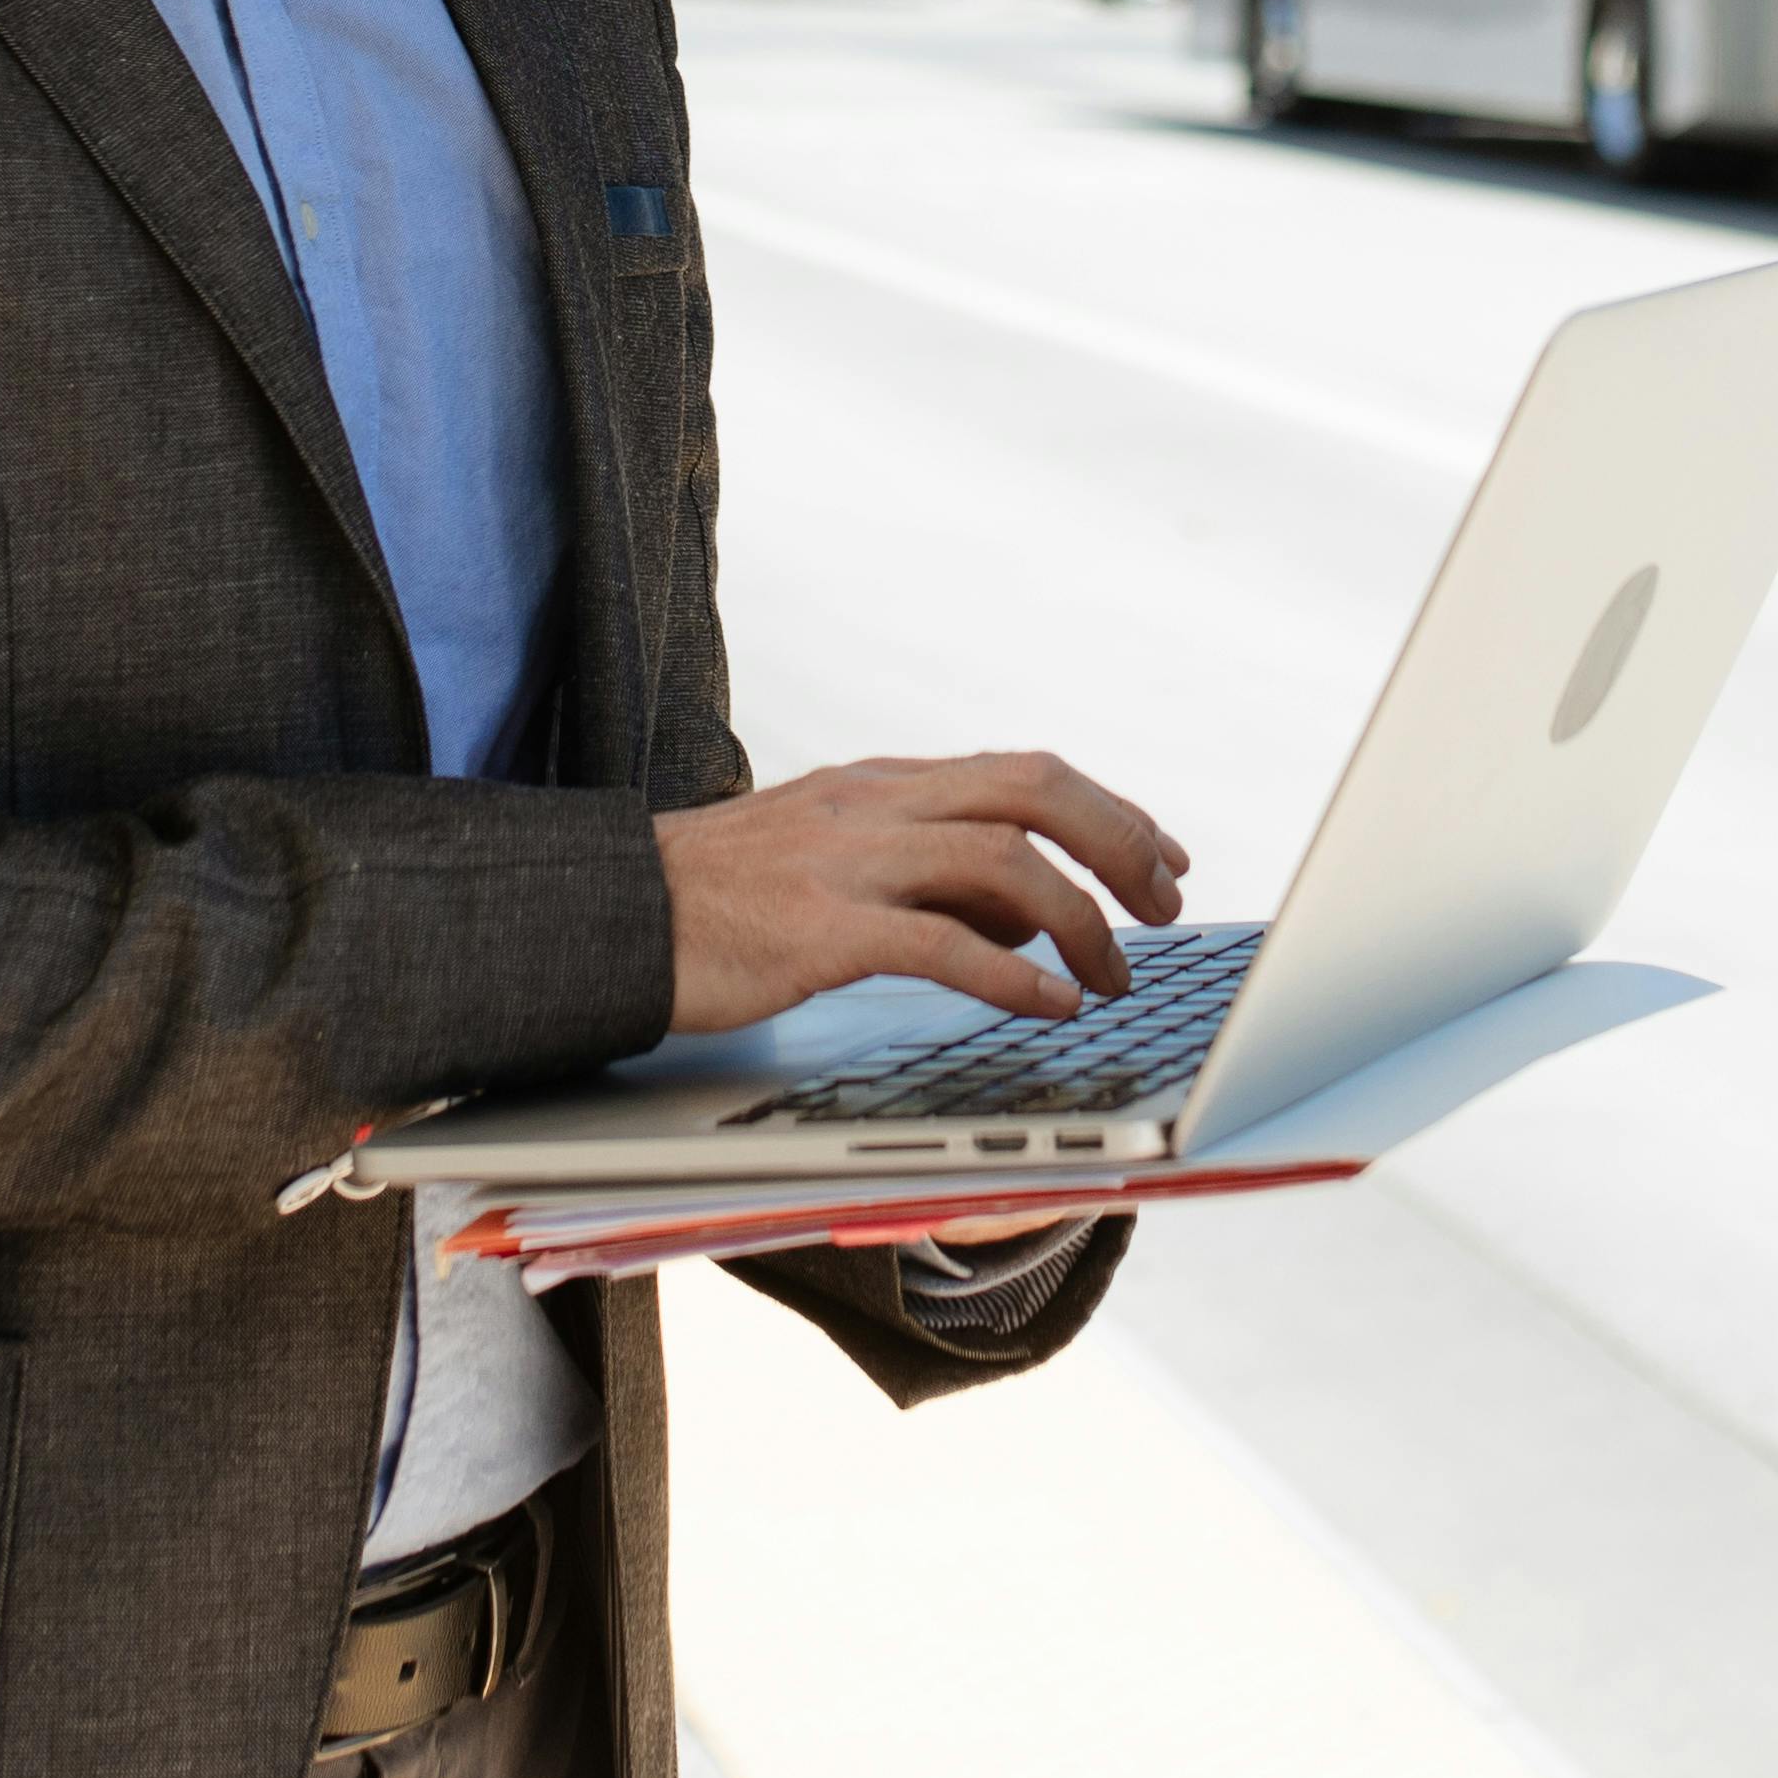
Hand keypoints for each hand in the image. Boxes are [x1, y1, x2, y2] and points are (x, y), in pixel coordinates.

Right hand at [656, 752, 1190, 1035]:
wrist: (612, 915)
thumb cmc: (722, 901)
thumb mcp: (835, 859)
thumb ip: (932, 874)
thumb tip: (1032, 917)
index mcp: (883, 785)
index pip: (1026, 772)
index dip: (1110, 811)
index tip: (1164, 857)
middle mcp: (877, 806)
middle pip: (1035, 791)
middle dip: (1119, 844)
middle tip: (1165, 904)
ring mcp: (848, 862)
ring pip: (1003, 862)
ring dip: (1080, 922)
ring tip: (1111, 977)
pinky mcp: (821, 929)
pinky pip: (941, 944)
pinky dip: (1013, 975)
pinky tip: (1049, 1006)